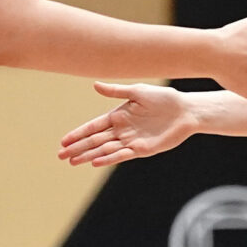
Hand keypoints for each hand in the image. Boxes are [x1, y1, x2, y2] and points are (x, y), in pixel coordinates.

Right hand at [59, 83, 194, 166]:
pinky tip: (95, 161)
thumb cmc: (163, 98)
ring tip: (73, 162)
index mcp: (118, 116)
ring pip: (105, 150)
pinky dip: (109, 158)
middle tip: (61, 156)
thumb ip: (116, 91)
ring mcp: (131, 141)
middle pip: (95, 141)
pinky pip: (122, 155)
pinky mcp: (142, 149)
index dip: (78, 134)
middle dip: (78, 148)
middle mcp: (122, 130)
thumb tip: (94, 85)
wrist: (185, 110)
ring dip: (89, 155)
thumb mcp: (137, 92)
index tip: (64, 141)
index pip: (93, 127)